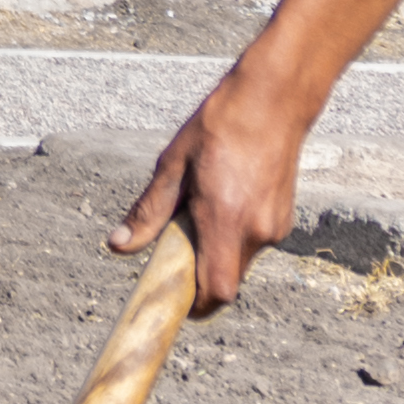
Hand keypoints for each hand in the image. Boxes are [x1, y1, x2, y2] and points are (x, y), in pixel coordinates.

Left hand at [114, 64, 304, 305]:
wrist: (274, 98)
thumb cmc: (219, 124)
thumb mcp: (173, 164)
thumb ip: (149, 212)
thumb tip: (118, 247)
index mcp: (225, 219)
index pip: (217, 292)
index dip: (196, 306)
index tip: (175, 301)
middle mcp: (256, 230)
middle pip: (227, 281)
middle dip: (201, 275)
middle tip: (179, 243)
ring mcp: (276, 226)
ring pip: (241, 262)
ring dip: (218, 252)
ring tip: (204, 207)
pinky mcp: (285, 218)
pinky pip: (254, 243)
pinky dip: (235, 235)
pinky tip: (226, 198)